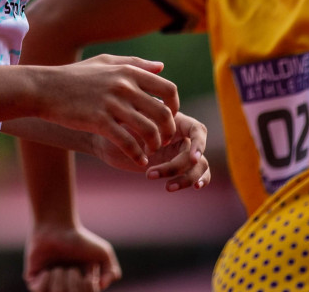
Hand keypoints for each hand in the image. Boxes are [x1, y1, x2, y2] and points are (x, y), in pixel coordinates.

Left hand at [25, 223, 120, 291]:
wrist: (57, 227)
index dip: (88, 288)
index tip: (89, 275)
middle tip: (71, 269)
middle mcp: (67, 291)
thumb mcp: (103, 254)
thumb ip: (111, 272)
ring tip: (59, 268)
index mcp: (83, 289)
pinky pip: (40, 291)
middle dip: (74, 283)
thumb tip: (101, 285)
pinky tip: (48, 270)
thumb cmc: (80, 240)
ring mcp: (50, 289)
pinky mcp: (35, 283)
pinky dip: (47, 279)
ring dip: (60, 279)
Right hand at [34, 55, 178, 165]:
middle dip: (168, 130)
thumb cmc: (75, 76)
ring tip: (150, 151)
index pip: (168, 89)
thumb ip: (135, 63)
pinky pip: (127, 142)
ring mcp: (112, 104)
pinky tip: (139, 161)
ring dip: (154, 145)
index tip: (169, 117)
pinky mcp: (99, 121)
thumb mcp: (105, 62)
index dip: (174, 106)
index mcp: (129, 72)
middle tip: (163, 140)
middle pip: (163, 112)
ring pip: (148, 130)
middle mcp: (124, 86)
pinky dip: (137, 155)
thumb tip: (161, 67)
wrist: (44, 88)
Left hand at [91, 112, 210, 190]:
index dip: (198, 144)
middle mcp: (181, 135)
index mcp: (174, 120)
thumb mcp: (127, 123)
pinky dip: (201, 180)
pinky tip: (195, 187)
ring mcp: (180, 151)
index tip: (192, 158)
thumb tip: (155, 134)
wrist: (108, 140)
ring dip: (186, 178)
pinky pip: (196, 173)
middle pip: (195, 153)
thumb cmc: (116, 126)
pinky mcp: (177, 167)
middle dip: (177, 167)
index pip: (197, 130)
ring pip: (199, 166)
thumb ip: (141, 126)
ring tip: (167, 187)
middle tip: (150, 174)